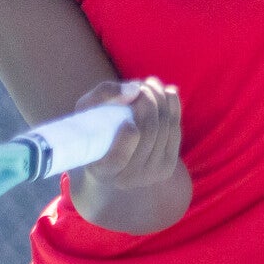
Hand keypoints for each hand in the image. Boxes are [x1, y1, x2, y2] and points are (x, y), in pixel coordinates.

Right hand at [73, 77, 182, 193]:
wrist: (108, 154)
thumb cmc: (93, 127)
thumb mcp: (87, 108)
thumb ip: (103, 95)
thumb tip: (134, 90)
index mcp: (102, 170)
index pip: (119, 156)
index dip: (127, 134)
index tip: (127, 112)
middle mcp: (126, 179)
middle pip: (149, 134)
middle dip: (149, 101)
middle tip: (142, 84)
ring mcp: (150, 175)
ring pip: (165, 129)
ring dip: (161, 100)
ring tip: (151, 84)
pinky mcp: (167, 167)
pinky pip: (176, 131)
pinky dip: (173, 108)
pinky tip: (168, 93)